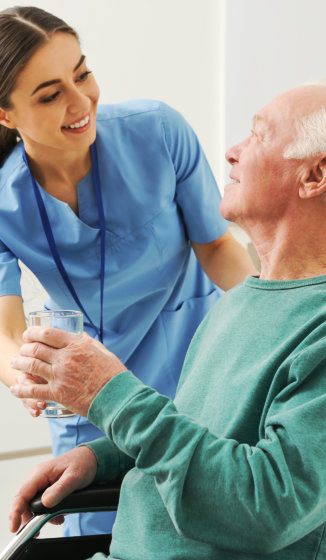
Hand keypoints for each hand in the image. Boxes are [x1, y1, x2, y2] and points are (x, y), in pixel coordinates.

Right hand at [9, 446, 97, 532]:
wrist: (91, 459)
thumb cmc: (83, 463)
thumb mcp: (74, 477)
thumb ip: (60, 490)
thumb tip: (45, 503)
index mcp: (41, 473)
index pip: (22, 494)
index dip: (15, 512)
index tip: (14, 527)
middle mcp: (38, 478)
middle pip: (25, 502)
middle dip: (30, 517)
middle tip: (37, 531)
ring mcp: (42, 483)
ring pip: (33, 504)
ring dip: (42, 515)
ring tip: (57, 519)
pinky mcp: (48, 488)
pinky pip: (41, 503)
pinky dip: (48, 512)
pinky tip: (59, 515)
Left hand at [10, 329, 125, 416]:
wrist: (117, 397)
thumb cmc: (114, 376)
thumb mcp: (104, 352)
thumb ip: (90, 343)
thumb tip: (81, 335)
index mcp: (76, 346)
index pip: (48, 333)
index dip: (33, 332)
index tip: (28, 334)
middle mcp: (65, 358)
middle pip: (36, 348)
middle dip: (24, 347)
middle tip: (21, 350)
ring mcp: (60, 376)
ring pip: (31, 365)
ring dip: (19, 364)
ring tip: (14, 364)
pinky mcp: (58, 394)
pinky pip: (33, 391)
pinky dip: (22, 390)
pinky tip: (16, 390)